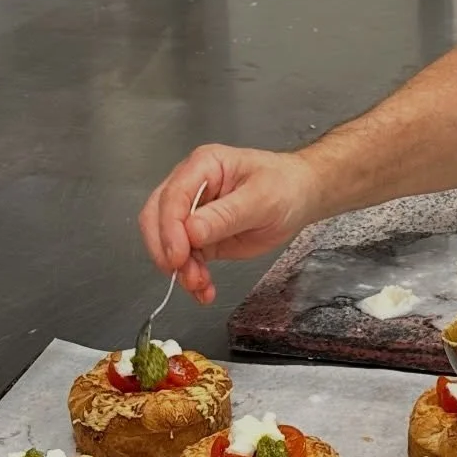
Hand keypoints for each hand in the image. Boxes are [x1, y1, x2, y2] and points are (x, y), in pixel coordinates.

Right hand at [139, 145, 322, 304]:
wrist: (299, 197)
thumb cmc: (284, 186)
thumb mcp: (261, 199)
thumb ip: (226, 215)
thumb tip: (191, 231)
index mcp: (203, 166)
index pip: (173, 196)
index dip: (170, 228)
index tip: (178, 255)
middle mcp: (191, 188)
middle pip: (158, 218)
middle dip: (167, 250)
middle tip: (185, 274)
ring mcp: (193, 214)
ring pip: (167, 243)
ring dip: (179, 269)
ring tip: (200, 286)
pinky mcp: (201, 238)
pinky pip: (186, 259)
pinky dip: (190, 276)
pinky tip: (203, 290)